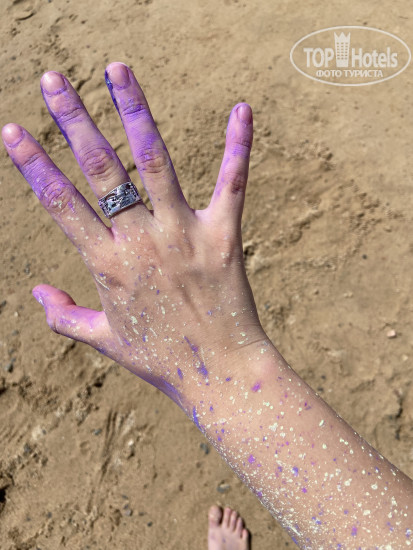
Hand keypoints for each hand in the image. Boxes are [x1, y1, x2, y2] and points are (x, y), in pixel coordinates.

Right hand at [2, 63, 264, 405]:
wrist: (219, 375)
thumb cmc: (161, 359)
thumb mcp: (104, 341)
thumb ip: (64, 317)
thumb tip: (35, 292)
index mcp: (107, 265)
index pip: (60, 204)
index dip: (33, 165)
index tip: (11, 129)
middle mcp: (140, 242)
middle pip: (100, 170)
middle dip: (73, 121)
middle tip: (54, 80)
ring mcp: (183, 235)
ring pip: (153, 163)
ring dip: (135, 112)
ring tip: (117, 70)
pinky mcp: (223, 236)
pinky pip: (231, 183)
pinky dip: (237, 146)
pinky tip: (241, 109)